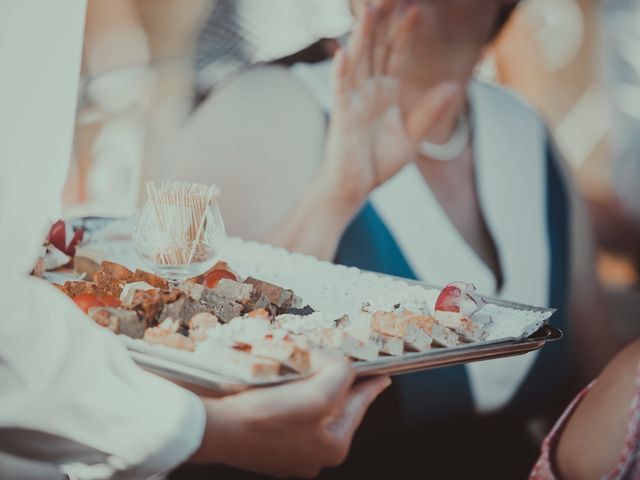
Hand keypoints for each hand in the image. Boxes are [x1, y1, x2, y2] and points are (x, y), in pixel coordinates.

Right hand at [192, 354, 390, 477]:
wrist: (215, 429)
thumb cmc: (265, 418)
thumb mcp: (319, 393)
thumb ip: (340, 374)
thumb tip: (335, 363)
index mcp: (332, 445)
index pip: (358, 404)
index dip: (370, 385)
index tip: (381, 376)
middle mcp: (312, 453)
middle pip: (333, 406)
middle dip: (333, 382)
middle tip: (336, 363)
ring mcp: (287, 450)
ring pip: (308, 408)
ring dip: (308, 385)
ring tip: (306, 366)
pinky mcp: (264, 441)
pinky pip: (285, 411)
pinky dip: (286, 394)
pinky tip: (279, 380)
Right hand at [321, 0, 458, 205]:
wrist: (354, 188)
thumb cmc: (377, 163)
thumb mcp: (412, 137)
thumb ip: (430, 112)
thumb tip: (453, 84)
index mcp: (386, 92)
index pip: (395, 55)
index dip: (404, 33)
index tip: (415, 9)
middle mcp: (368, 90)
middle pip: (375, 49)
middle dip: (382, 24)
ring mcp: (353, 101)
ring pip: (357, 62)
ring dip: (362, 37)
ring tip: (369, 10)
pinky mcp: (341, 117)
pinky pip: (340, 91)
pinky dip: (340, 73)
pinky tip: (342, 54)